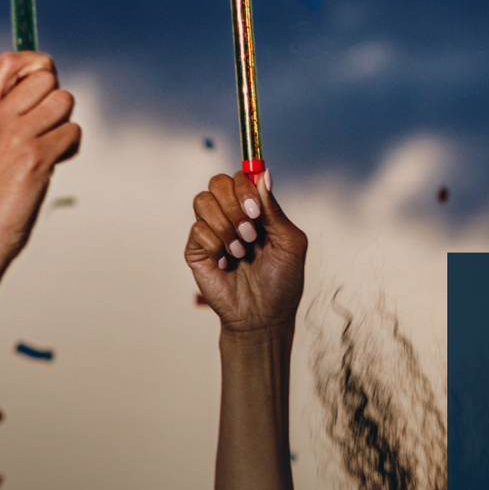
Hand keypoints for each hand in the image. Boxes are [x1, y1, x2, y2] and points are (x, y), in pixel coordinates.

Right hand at [0, 51, 81, 282]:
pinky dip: (68, 147)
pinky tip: (50, 162)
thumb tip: (39, 77)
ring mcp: (13, 133)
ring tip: (45, 144)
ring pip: (63, 101)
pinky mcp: (34, 157)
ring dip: (61, 123)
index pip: (11, 61)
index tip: (36, 84)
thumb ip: (9, 109)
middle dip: (52, 99)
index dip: (34, 66)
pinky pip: (71, 132)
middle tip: (41, 126)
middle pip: (46, 77)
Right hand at [186, 170, 307, 334]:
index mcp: (256, 211)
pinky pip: (197, 230)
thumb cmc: (282, 282)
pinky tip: (226, 263)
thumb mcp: (290, 244)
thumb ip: (274, 210)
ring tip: (241, 252)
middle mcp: (232, 216)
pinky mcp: (196, 249)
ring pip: (203, 201)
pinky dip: (216, 247)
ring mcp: (212, 231)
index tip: (256, 211)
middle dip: (235, 207)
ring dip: (226, 228)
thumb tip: (263, 174)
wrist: (264, 316)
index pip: (241, 178)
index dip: (245, 187)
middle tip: (251, 234)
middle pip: (218, 182)